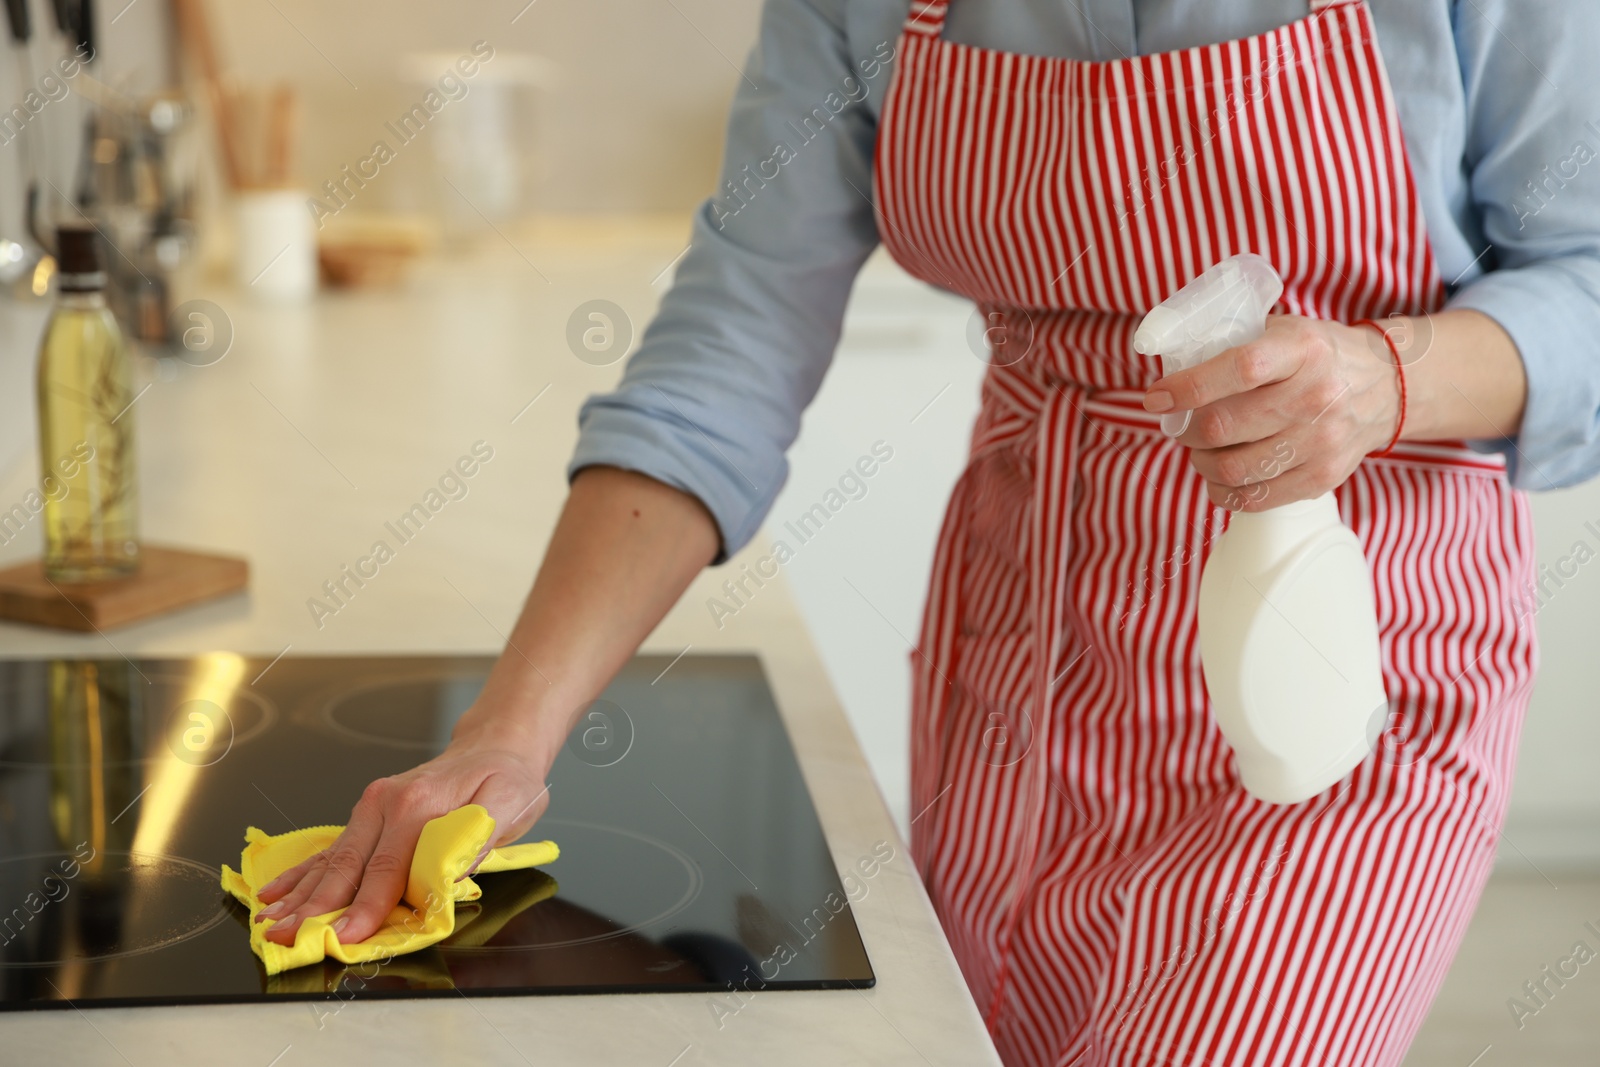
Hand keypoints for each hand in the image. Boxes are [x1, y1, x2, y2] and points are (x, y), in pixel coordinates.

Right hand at [254, 721, 551, 946]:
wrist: (495, 746)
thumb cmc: (505, 779)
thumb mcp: (509, 804)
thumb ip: (478, 837)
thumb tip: (445, 875)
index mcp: (417, 803)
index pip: (385, 867)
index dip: (364, 907)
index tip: (345, 937)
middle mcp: (385, 802)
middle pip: (346, 866)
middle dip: (314, 908)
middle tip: (287, 940)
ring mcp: (372, 807)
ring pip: (331, 860)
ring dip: (299, 895)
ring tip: (269, 923)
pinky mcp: (369, 816)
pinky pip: (331, 849)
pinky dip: (302, 874)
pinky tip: (275, 893)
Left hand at [1142, 315, 1400, 510]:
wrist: (1386, 386)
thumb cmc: (1319, 356)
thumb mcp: (1285, 331)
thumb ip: (1236, 344)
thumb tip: (1172, 371)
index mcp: (1301, 350)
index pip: (1237, 370)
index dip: (1186, 388)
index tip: (1156, 399)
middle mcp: (1315, 395)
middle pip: (1223, 426)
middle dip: (1186, 430)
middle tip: (1182, 426)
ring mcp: (1322, 441)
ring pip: (1232, 468)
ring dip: (1201, 463)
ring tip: (1201, 451)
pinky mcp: (1323, 477)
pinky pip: (1255, 498)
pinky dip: (1224, 491)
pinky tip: (1221, 476)